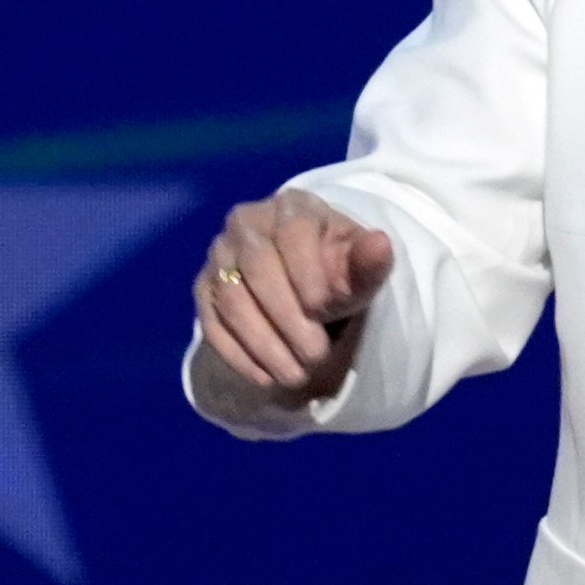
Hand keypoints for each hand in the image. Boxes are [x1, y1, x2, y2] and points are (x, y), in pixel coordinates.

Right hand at [193, 186, 393, 402]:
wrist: (305, 283)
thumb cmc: (336, 270)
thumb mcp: (359, 268)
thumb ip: (370, 261)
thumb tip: (380, 244)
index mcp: (292, 207)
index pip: (293, 231)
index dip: (306, 271)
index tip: (323, 309)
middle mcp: (246, 223)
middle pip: (258, 267)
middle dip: (287, 317)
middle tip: (316, 355)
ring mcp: (219, 256)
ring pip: (233, 300)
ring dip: (264, 344)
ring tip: (295, 375)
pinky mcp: (204, 290)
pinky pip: (213, 323)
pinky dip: (239, 355)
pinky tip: (266, 377)